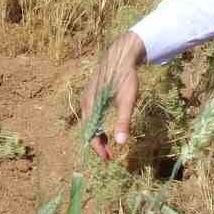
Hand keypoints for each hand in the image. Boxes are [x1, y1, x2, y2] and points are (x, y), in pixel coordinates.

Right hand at [83, 32, 146, 160]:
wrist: (121, 55)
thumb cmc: (125, 77)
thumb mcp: (127, 100)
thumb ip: (123, 121)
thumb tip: (121, 143)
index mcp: (91, 106)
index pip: (91, 134)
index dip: (99, 148)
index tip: (108, 158)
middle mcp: (86, 103)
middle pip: (88, 130)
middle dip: (98, 144)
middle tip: (110, 155)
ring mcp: (87, 98)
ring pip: (89, 123)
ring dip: (98, 135)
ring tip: (109, 145)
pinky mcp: (92, 94)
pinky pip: (91, 115)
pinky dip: (98, 125)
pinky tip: (107, 128)